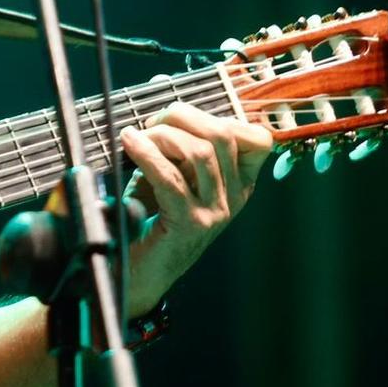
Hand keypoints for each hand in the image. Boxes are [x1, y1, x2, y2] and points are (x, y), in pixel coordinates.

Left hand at [116, 102, 272, 315]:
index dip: (218, 116)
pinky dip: (146, 153)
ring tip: (138, 137)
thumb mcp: (175, 177)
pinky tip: (130, 143)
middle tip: (151, 123)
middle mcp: (235, 199)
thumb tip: (165, 112)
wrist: (139, 274)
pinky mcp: (189, 224)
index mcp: (239, 185)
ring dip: (162, 134)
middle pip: (223, 135)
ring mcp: (215, 213)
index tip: (180, 119)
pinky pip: (171, 178)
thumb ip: (181, 149)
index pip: (257, 139)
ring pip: (199, 152)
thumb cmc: (152, 219)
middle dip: (183, 117)